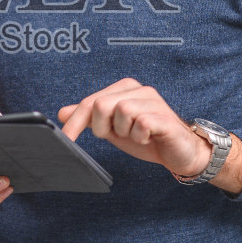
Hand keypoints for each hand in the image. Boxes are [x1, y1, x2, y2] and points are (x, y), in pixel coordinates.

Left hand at [57, 78, 207, 177]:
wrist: (179, 153)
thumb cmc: (147, 139)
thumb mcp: (112, 129)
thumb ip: (89, 119)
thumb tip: (62, 113)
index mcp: (124, 89)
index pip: (90, 102)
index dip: (75, 123)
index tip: (65, 140)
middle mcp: (139, 89)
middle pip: (101, 104)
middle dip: (102, 128)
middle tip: (118, 135)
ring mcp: (153, 101)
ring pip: (121, 112)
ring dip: (125, 133)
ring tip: (137, 135)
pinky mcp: (164, 116)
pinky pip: (141, 124)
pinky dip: (140, 137)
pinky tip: (149, 138)